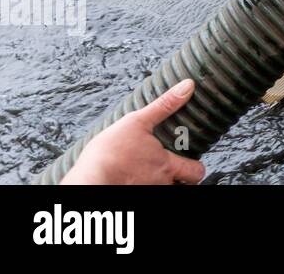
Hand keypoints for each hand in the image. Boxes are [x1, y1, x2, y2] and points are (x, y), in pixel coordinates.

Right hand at [61, 80, 205, 184]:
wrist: (87, 182)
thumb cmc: (109, 154)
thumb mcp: (137, 121)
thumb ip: (164, 105)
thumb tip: (187, 86)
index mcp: (166, 165)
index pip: (196, 172)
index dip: (195, 167)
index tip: (190, 160)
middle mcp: (160, 184)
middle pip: (183, 187)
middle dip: (181, 180)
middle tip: (173, 169)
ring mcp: (146, 193)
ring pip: (162, 190)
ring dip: (159, 183)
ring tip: (147, 173)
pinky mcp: (128, 198)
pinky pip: (141, 192)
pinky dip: (138, 186)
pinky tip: (128, 180)